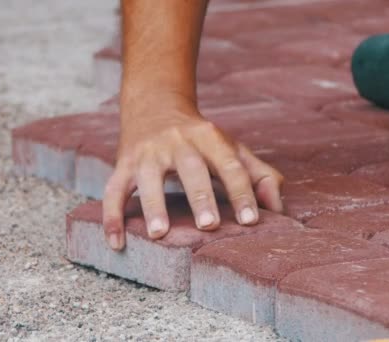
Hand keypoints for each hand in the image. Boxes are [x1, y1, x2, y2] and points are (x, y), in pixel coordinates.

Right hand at [102, 94, 283, 250]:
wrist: (154, 105)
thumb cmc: (200, 138)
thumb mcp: (230, 147)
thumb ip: (258, 174)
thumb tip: (276, 208)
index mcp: (209, 137)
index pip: (230, 165)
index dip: (242, 192)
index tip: (250, 220)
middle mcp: (177, 141)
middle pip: (190, 168)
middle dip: (200, 196)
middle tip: (208, 225)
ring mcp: (147, 152)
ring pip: (148, 177)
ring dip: (152, 204)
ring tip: (158, 233)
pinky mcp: (124, 163)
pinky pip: (114, 190)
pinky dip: (112, 216)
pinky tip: (115, 242)